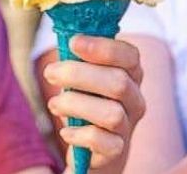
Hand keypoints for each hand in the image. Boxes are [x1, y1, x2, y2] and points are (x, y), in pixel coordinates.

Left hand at [43, 35, 145, 172]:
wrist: (95, 150)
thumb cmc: (88, 104)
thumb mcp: (86, 79)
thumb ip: (81, 60)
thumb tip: (65, 37)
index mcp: (131, 75)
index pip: (130, 56)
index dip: (103, 47)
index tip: (74, 42)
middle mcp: (135, 99)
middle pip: (119, 83)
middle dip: (80, 75)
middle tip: (50, 72)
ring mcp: (128, 126)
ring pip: (112, 114)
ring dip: (77, 104)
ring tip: (55, 103)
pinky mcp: (116, 150)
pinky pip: (103, 142)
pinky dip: (79, 134)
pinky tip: (66, 131)